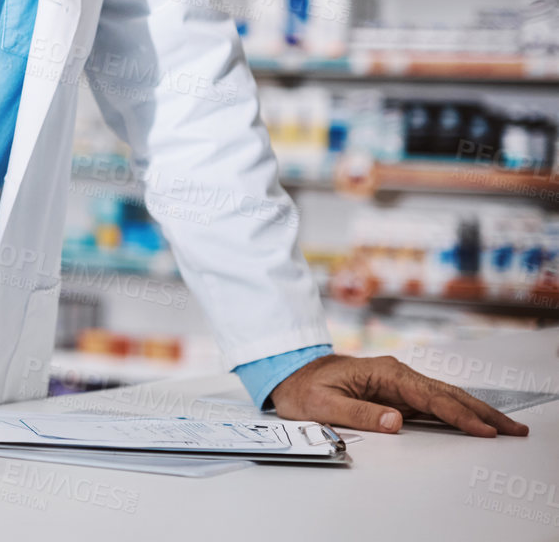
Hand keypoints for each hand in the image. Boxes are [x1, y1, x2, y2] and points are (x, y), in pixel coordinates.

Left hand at [268, 354, 530, 437]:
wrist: (290, 373)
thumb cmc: (303, 387)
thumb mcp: (321, 404)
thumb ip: (358, 413)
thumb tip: (396, 421)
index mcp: (383, 373)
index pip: (429, 398)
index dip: (458, 415)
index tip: (482, 430)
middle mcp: (396, 374)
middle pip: (447, 395)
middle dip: (482, 412)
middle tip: (513, 429)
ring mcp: (399, 383)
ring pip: (445, 398)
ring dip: (475, 412)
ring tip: (504, 427)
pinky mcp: (397, 392)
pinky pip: (433, 404)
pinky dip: (458, 413)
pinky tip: (474, 423)